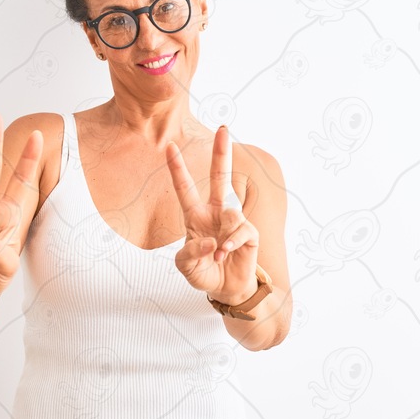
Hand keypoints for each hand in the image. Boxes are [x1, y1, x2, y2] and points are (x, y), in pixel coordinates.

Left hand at [166, 126, 258, 304]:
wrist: (226, 289)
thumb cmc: (203, 272)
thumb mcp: (185, 266)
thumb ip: (190, 253)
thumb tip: (210, 241)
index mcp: (196, 216)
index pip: (185, 188)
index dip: (177, 168)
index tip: (169, 146)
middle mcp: (215, 213)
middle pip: (220, 177)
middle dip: (222, 152)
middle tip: (223, 129)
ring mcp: (233, 221)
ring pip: (231, 212)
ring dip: (222, 236)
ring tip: (218, 254)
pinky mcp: (249, 233)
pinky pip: (241, 230)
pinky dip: (231, 243)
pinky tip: (226, 252)